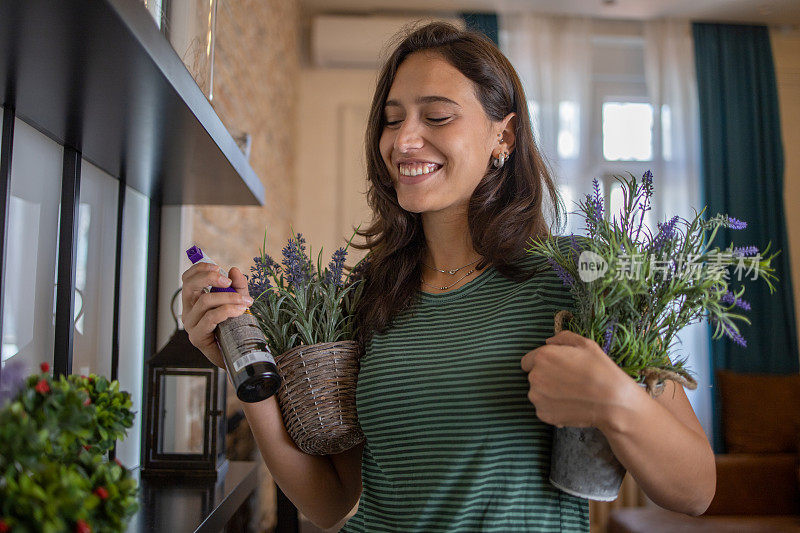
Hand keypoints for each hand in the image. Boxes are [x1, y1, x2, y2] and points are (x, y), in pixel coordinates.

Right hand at [180, 262, 252, 367]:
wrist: (236, 353)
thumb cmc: (234, 326)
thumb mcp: (238, 301)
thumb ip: (238, 286)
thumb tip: (234, 270)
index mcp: (194, 299)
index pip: (188, 278)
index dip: (200, 269)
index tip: (219, 267)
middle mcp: (189, 310)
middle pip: (189, 285)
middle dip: (210, 278)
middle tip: (228, 282)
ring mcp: (191, 323)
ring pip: (204, 301)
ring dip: (227, 297)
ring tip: (244, 301)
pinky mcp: (197, 336)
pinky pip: (210, 317)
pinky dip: (226, 310)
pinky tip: (239, 310)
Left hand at [520, 330, 639, 428]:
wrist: (612, 402)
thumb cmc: (600, 370)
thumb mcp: (585, 344)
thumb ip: (563, 338)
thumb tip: (548, 341)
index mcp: (542, 357)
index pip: (528, 361)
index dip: (542, 364)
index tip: (556, 369)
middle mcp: (535, 376)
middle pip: (534, 377)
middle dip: (546, 378)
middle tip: (569, 382)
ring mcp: (537, 397)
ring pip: (538, 394)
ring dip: (549, 394)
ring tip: (571, 394)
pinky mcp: (543, 414)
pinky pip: (544, 409)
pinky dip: (553, 408)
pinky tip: (571, 405)